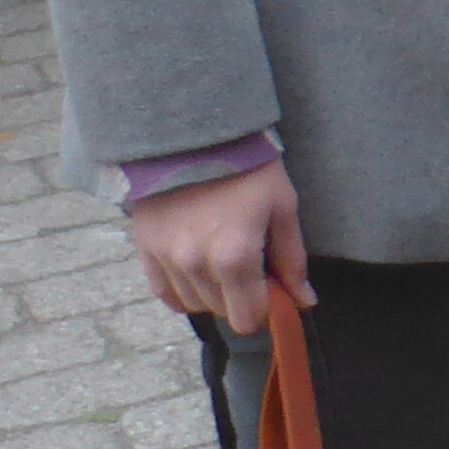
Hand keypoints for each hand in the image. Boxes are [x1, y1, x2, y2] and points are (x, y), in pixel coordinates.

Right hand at [131, 164, 311, 332]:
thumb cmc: (247, 166)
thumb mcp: (282, 206)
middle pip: (222, 311)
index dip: (266, 309)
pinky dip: (181, 289)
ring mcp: (166, 258)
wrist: (193, 130)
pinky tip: (195, 269)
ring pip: (194, 304)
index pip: (248, 318)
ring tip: (220, 255)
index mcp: (234, 258)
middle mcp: (195, 265)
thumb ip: (292, 260)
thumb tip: (303, 301)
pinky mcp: (145, 247)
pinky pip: (163, 292)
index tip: (271, 289)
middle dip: (241, 297)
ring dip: (212, 291)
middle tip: (249, 264)